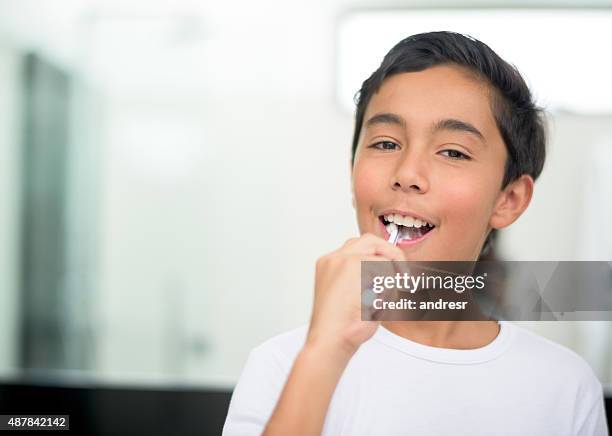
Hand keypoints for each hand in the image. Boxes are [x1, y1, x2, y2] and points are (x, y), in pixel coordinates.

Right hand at [306, 233, 405, 355]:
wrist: (330, 341)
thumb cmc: (342, 328)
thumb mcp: (354, 298)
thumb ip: (367, 281)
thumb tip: (392, 276)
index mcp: (330, 265)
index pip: (360, 247)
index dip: (381, 257)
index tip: (395, 273)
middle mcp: (333, 258)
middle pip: (370, 240)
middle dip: (392, 256)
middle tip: (404, 277)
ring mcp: (342, 259)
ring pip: (380, 257)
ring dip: (389, 278)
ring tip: (382, 301)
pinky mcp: (352, 265)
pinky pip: (384, 270)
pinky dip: (387, 288)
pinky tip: (375, 303)